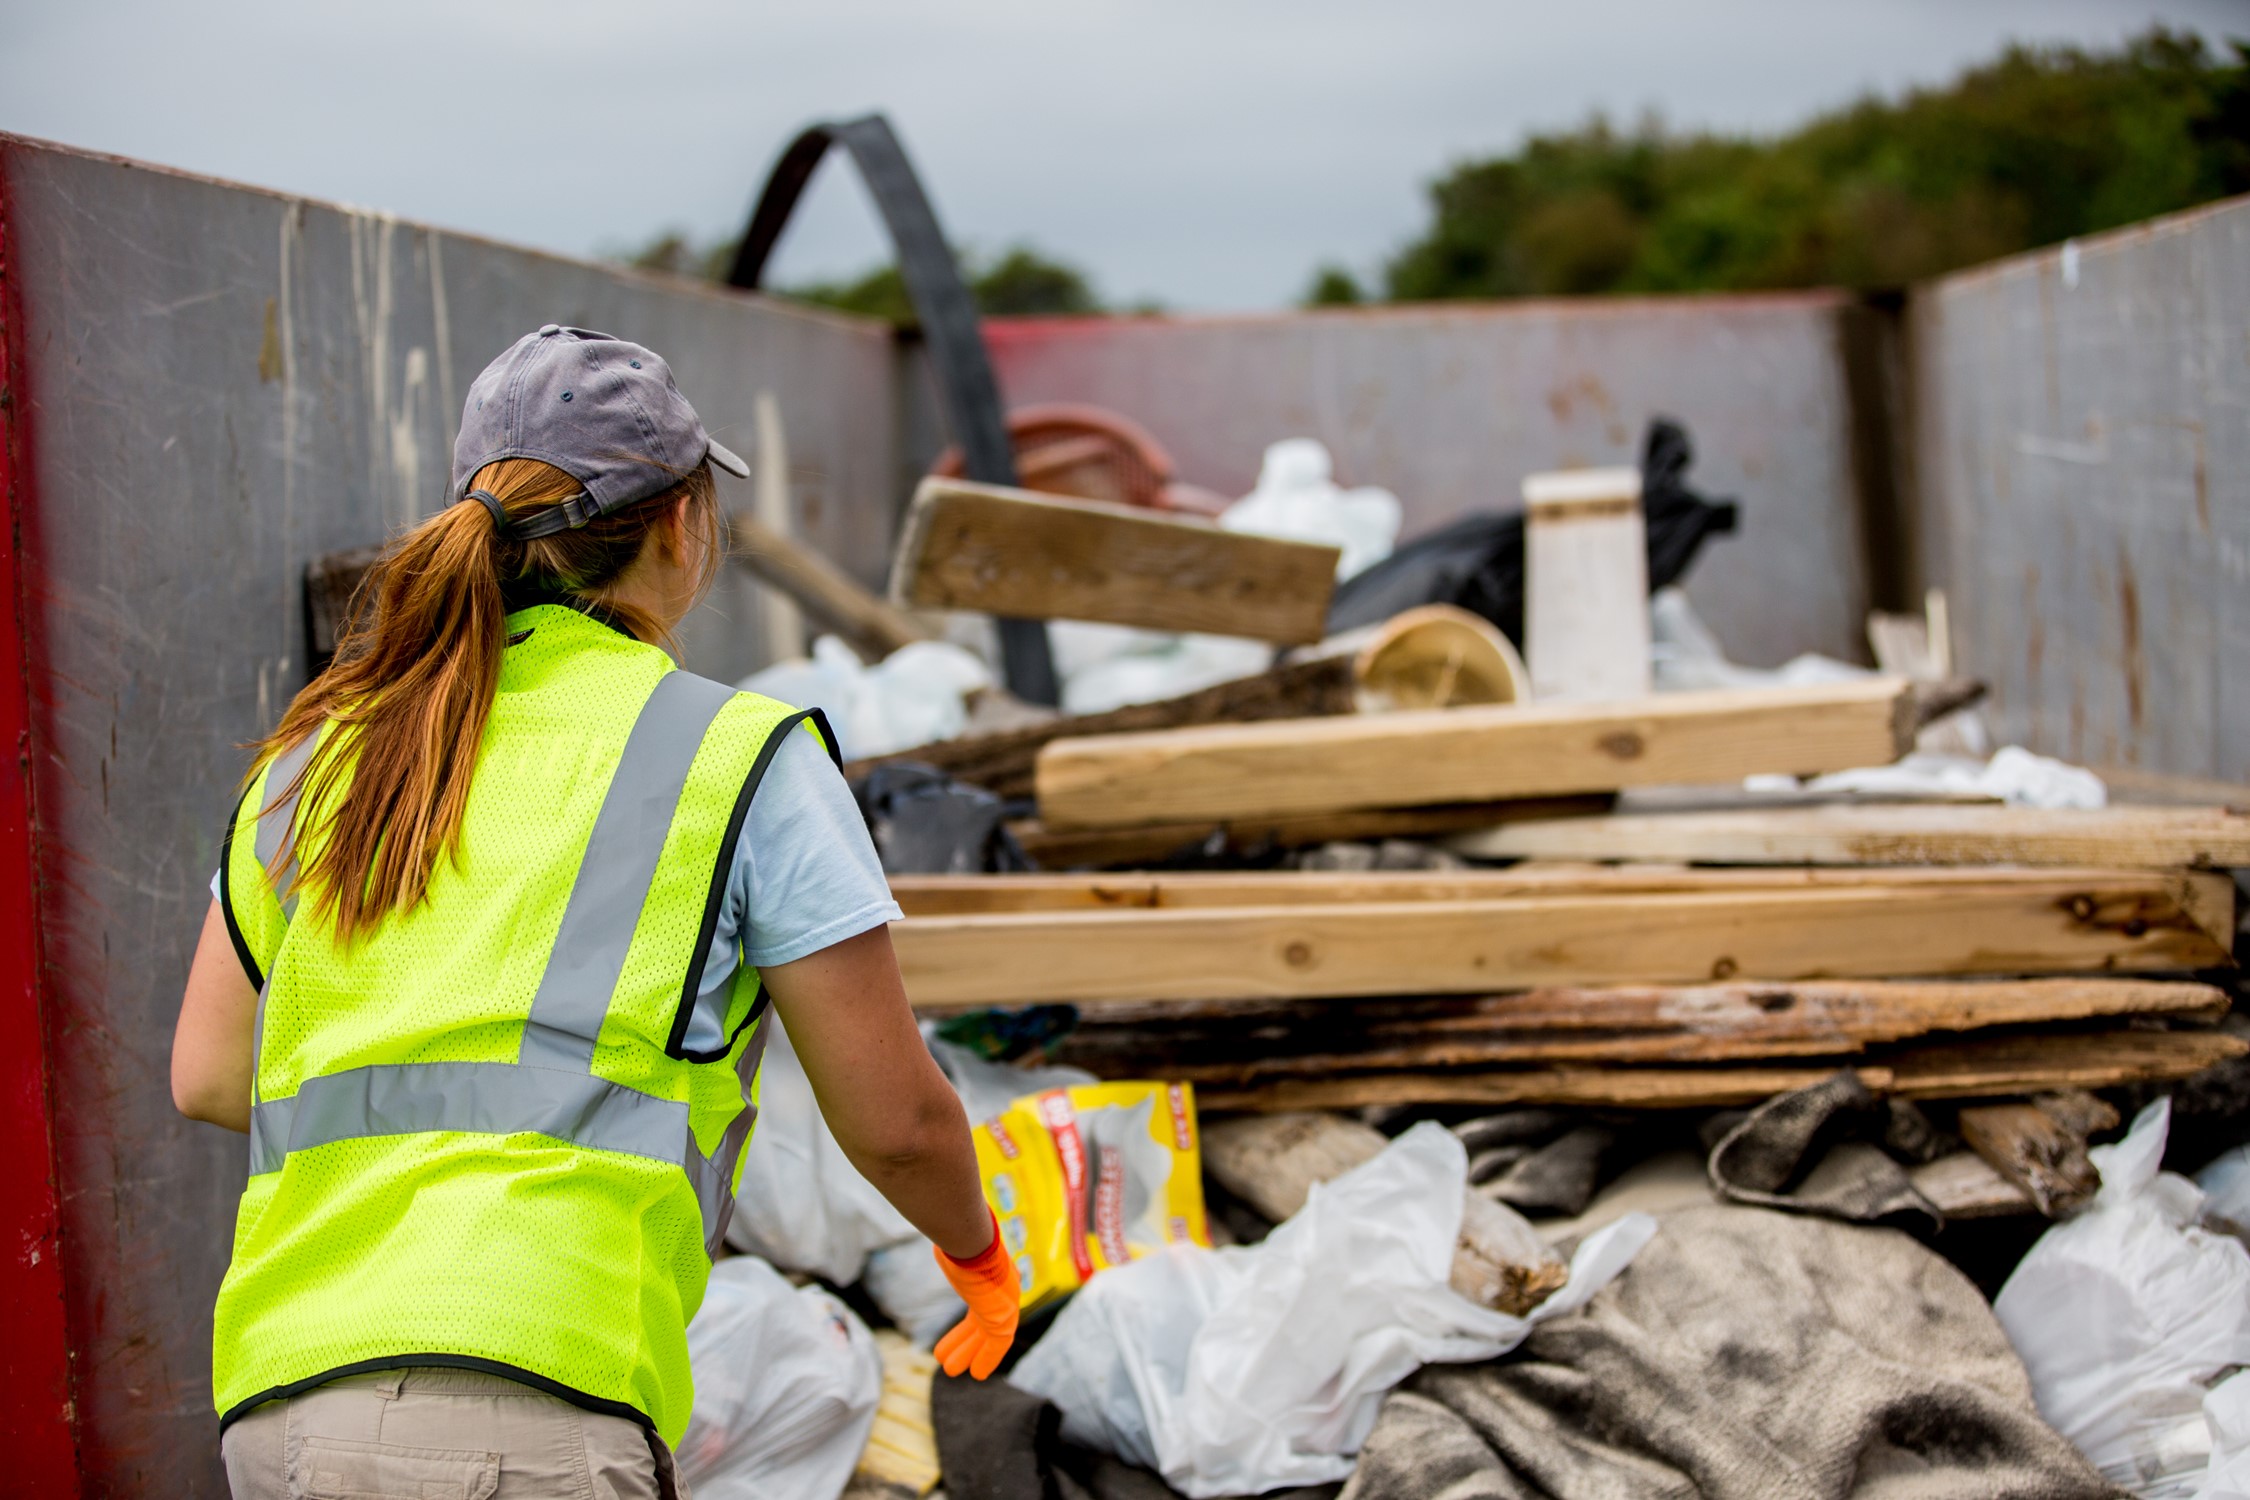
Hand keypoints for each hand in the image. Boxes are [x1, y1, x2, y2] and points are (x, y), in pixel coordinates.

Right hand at [932, 1209, 1018, 1379]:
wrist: (971, 1241)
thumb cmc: (956, 1239)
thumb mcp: (951, 1245)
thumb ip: (948, 1247)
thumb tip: (932, 1222)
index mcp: (988, 1275)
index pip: (978, 1306)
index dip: (966, 1326)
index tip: (955, 1339)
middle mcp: (1000, 1289)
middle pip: (980, 1323)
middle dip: (965, 1342)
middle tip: (949, 1361)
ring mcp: (1004, 1303)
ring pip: (986, 1337)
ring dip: (970, 1354)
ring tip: (953, 1372)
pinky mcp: (1004, 1317)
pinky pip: (997, 1344)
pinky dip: (987, 1359)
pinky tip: (977, 1374)